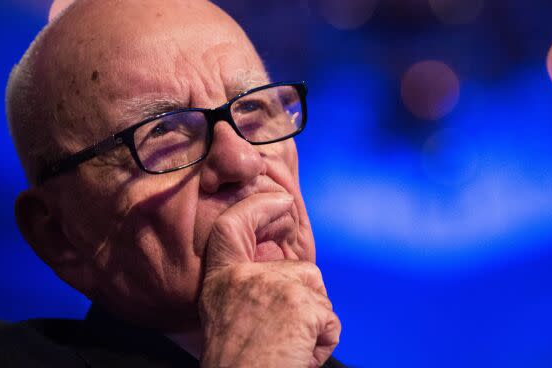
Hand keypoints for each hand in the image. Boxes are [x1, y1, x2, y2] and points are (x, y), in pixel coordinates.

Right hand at [199, 192, 340, 367]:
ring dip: (313, 323)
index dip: (257, 206)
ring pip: (318, 295)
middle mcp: (244, 277)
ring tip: (287, 348)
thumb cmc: (239, 363)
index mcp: (221, 281)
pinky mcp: (302, 303)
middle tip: (280, 337)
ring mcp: (274, 286)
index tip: (281, 199)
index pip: (231, 228)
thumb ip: (249, 289)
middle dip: (306, 301)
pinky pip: (330, 320)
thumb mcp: (229, 316)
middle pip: (299, 270)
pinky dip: (322, 341)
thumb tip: (287, 275)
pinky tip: (298, 355)